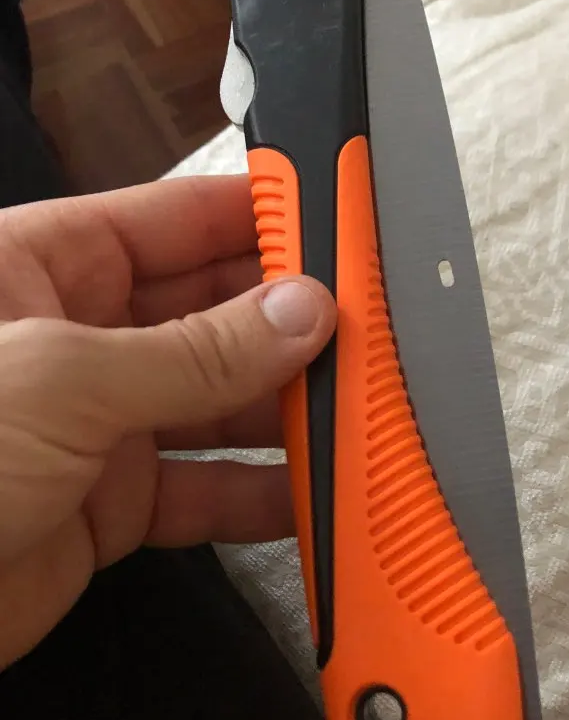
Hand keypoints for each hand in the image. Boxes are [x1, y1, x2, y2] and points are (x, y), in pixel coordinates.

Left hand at [0, 176, 335, 669]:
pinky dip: (263, 493)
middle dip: (289, 321)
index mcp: (44, 264)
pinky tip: (319, 492)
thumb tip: (303, 312)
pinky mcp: (116, 503)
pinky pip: (207, 487)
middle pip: (210, 312)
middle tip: (373, 327)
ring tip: (363, 408)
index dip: (255, 216)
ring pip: (218, 401)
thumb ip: (194, 352)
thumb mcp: (62, 379)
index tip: (337, 222)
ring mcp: (101, 422)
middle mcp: (80, 336)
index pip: (174, 219)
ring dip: (287, 407)